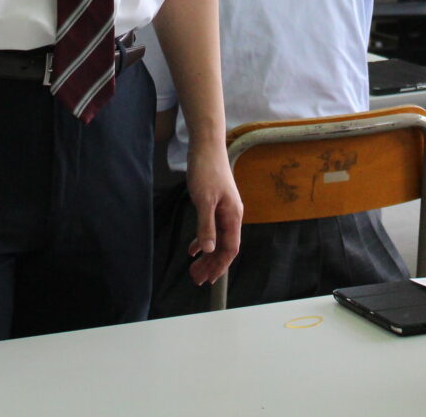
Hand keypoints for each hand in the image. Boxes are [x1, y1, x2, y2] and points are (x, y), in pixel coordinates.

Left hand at [184, 146, 242, 285]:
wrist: (206, 146)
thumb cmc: (206, 170)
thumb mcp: (204, 199)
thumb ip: (206, 225)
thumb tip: (209, 250)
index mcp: (232, 216)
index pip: (230, 248)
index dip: (220, 266)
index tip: (209, 279)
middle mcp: (231, 215)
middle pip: (223, 247)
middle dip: (211, 264)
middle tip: (196, 279)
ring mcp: (223, 210)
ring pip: (216, 239)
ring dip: (206, 255)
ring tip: (194, 269)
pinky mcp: (214, 204)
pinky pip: (210, 228)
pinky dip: (202, 240)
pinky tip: (193, 249)